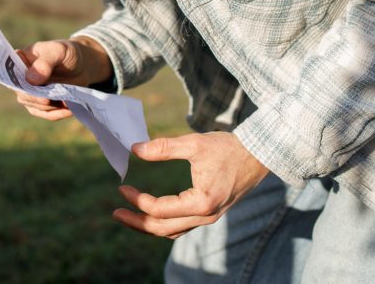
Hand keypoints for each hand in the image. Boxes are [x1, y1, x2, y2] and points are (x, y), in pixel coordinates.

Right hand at [15, 37, 112, 120]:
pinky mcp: (42, 104)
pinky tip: (68, 109)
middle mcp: (21, 78)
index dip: (13, 80)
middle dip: (36, 98)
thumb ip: (45, 63)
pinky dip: (57, 114)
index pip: (9, 71)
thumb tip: (30, 80)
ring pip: (32, 105)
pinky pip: (45, 113)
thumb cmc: (67, 53)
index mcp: (20, 60)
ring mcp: (31, 92)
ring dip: (49, 107)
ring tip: (66, 102)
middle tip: (49, 99)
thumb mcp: (58, 51)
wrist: (83, 65)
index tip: (27, 85)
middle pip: (21, 93)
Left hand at [113, 132, 268, 238]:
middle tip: (116, 213)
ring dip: (149, 226)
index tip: (121, 187)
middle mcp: (206, 216)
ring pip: (173, 231)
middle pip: (163, 229)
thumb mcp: (194, 144)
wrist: (258, 154)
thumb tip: (134, 148)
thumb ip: (163, 148)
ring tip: (128, 217)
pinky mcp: (210, 213)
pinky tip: (151, 214)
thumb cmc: (228, 148)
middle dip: (137, 222)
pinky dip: (164, 223)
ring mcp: (209, 217)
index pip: (159, 209)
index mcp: (202, 202)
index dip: (136, 199)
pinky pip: (182, 226)